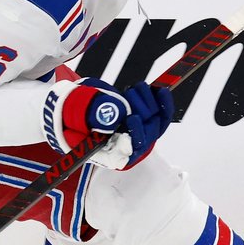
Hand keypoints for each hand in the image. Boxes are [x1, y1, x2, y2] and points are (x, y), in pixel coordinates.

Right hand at [44, 78, 174, 168]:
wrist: (89, 113)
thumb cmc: (81, 122)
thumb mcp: (79, 123)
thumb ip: (94, 121)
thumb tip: (112, 119)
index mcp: (114, 156)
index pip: (130, 151)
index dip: (135, 134)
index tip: (132, 117)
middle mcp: (131, 149)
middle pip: (147, 134)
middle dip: (140, 110)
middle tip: (128, 93)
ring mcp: (143, 136)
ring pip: (156, 122)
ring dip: (148, 101)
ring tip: (136, 87)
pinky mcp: (150, 123)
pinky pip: (163, 116)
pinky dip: (164, 102)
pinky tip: (161, 90)